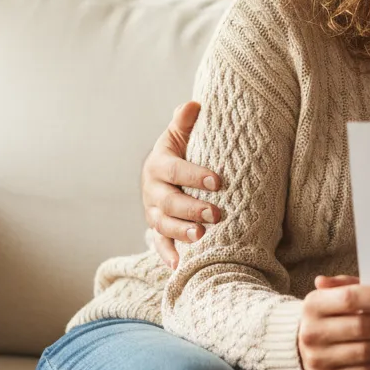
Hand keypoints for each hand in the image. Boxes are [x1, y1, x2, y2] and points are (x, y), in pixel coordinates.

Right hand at [142, 101, 223, 268]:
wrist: (164, 172)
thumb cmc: (180, 150)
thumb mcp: (180, 134)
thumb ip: (185, 121)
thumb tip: (193, 104)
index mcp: (158, 164)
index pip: (175, 170)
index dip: (194, 175)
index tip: (218, 181)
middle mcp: (152, 190)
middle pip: (168, 202)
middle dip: (191, 209)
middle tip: (215, 214)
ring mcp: (152, 212)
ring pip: (162, 225)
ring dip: (181, 233)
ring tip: (201, 237)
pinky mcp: (156, 229)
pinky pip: (158, 244)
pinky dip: (167, 255)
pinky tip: (179, 265)